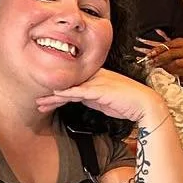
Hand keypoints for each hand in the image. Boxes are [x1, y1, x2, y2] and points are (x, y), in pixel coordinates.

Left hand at [37, 69, 162, 127]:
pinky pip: (79, 91)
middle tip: (38, 102)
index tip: (45, 99)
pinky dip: (66, 94)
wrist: (145, 105)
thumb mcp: (103, 100)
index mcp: (96, 77)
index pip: (73, 83)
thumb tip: (77, 98)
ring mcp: (97, 82)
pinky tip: (55, 97)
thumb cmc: (127, 104)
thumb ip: (90, 97)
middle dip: (51, 94)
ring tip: (40, 104)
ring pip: (70, 88)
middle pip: (68, 84)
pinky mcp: (100, 89)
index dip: (58, 91)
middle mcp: (95, 76)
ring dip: (54, 97)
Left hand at [137, 36, 182, 81]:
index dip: (157, 49)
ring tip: (156, 66)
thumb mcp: (171, 47)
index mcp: (182, 42)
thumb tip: (157, 31)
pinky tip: (165, 71)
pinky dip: (171, 71)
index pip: (168, 44)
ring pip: (176, 62)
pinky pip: (180, 71)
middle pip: (171, 53)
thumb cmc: (180, 55)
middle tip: (151, 61)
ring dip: (164, 65)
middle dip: (159, 58)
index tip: (149, 54)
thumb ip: (163, 42)